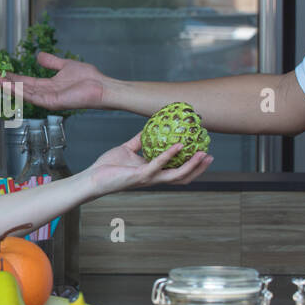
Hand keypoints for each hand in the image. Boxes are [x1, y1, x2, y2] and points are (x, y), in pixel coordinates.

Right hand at [0, 51, 109, 111]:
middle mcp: (44, 94)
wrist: (102, 87)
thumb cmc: (88, 78)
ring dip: (6, 86)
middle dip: (1, 81)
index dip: (9, 76)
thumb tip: (39, 55)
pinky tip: (7, 84)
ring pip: (21, 92)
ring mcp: (46, 99)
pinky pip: (31, 96)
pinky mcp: (51, 102)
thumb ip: (51, 62)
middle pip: (18, 87)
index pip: (23, 81)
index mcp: (46, 85)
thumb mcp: (65, 65)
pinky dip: (18, 90)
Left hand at [81, 132, 212, 194]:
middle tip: (211, 156)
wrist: (92, 177)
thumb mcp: (127, 148)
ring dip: (191, 166)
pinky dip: (169, 155)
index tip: (204, 153)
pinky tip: (177, 146)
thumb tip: (149, 126)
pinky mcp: (139, 176)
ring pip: (176, 176)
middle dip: (199, 169)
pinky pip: (157, 165)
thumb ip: (139, 140)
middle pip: (183, 178)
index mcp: (152, 173)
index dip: (192, 166)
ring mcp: (148, 179)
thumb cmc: (108, 166)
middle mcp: (154, 178)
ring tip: (202, 154)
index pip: (177, 172)